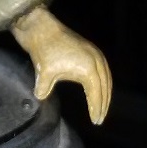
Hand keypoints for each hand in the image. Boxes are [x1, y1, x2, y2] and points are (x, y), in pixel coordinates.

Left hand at [10, 5, 111, 123]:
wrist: (41, 26)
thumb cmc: (43, 49)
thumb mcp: (44, 73)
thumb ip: (43, 89)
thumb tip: (40, 98)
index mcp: (88, 68)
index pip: (96, 94)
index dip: (97, 108)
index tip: (96, 121)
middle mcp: (96, 60)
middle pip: (105, 86)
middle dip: (103, 103)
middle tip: (99, 118)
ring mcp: (94, 52)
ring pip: (106, 77)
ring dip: (105, 92)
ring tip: (101, 106)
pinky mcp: (90, 48)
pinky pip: (102, 68)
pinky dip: (102, 80)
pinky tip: (97, 88)